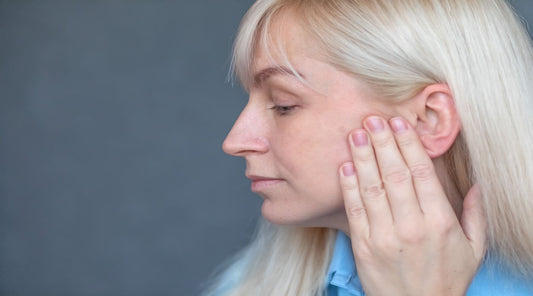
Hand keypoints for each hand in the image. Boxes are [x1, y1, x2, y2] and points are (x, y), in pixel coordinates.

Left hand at [338, 116, 486, 295]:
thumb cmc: (447, 278)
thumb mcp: (474, 249)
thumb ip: (476, 214)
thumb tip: (479, 184)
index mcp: (440, 221)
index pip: (421, 172)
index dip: (408, 144)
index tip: (398, 123)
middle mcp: (411, 226)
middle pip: (395, 174)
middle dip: (383, 143)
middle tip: (372, 119)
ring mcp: (384, 236)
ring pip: (372, 188)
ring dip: (363, 158)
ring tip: (356, 134)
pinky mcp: (363, 246)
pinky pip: (355, 210)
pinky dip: (348, 186)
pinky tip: (345, 166)